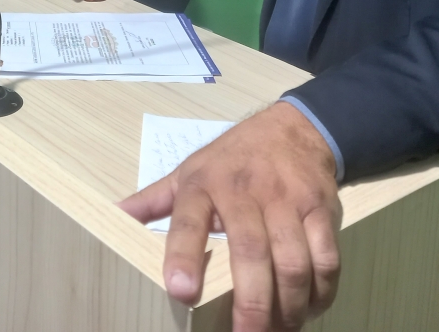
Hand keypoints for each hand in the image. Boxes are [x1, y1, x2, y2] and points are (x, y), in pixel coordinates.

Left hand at [119, 102, 341, 331]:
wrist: (293, 128)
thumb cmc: (231, 158)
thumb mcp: (186, 171)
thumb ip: (151, 200)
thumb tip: (111, 218)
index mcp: (203, 185)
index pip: (189, 220)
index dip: (185, 256)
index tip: (180, 292)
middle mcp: (245, 190)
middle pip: (251, 251)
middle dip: (250, 303)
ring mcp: (287, 199)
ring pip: (293, 261)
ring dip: (289, 306)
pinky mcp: (321, 209)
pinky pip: (327, 257)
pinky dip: (321, 292)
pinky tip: (309, 310)